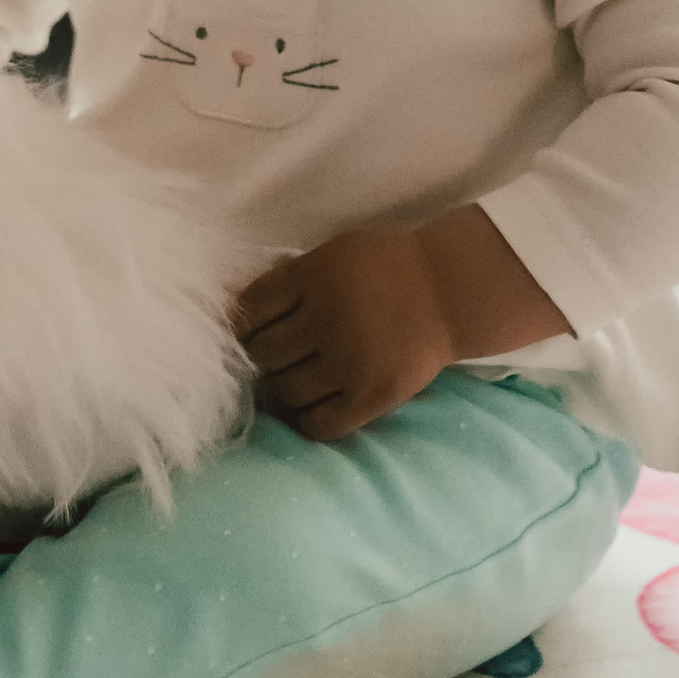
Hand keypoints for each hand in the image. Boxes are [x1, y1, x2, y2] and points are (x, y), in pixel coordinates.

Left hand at [234, 209, 569, 442]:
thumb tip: (228, 306)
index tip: (249, 330)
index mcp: (314, 276)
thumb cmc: (383, 267)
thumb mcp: (332, 254)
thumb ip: (287, 278)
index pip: (249, 311)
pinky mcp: (371, 396)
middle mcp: (328, 319)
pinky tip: (310, 403)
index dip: (241, 324)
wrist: (449, 291)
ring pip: (284, 391)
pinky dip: (304, 418)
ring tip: (292, 378)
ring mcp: (350, 362)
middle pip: (262, 354)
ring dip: (279, 387)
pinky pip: (318, 423)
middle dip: (260, 357)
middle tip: (272, 356)